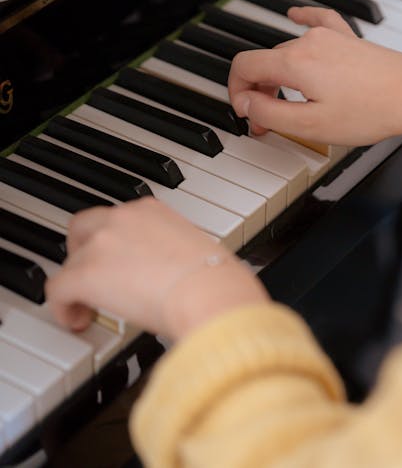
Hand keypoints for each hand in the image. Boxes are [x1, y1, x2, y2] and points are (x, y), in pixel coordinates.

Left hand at [45, 198, 270, 339]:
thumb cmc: (216, 279)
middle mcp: (123, 219)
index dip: (112, 242)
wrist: (209, 292)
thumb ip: (176, 255)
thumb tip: (178, 276)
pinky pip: (58, 290)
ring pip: (71, 262)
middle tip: (94, 276)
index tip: (119, 261)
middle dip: (83, 252)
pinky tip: (77, 319)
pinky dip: (64, 307)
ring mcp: (102, 244)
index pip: (117, 218)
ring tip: (91, 307)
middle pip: (83, 229)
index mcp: (152, 210)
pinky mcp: (86, 273)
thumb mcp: (196, 252)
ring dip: (78, 284)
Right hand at [229, 7, 401, 144]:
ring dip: (279, 77)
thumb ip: (270, 114)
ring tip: (288, 104)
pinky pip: (317, 22)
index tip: (247, 115)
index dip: (237, 93)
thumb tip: (245, 105)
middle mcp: (308, 43)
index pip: (243, 67)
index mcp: (294, 62)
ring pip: (288, 52)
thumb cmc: (371, 112)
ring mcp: (330, 37)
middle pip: (266, 63)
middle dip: (261, 94)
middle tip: (269, 124)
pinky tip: (295, 15)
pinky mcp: (347, 39)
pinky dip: (301, 23)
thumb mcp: (310, 125)